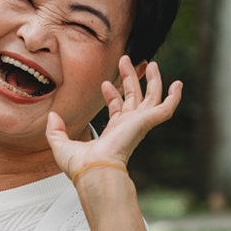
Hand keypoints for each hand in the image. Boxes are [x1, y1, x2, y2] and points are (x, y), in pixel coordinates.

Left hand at [45, 56, 182, 180]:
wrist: (94, 169)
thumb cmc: (81, 166)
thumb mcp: (60, 144)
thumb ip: (55, 129)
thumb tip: (52, 116)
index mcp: (112, 133)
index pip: (117, 110)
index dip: (112, 95)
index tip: (105, 83)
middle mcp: (128, 127)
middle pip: (134, 98)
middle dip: (130, 79)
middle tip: (126, 61)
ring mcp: (138, 124)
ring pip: (151, 97)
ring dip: (152, 80)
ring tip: (151, 63)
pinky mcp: (146, 122)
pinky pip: (166, 108)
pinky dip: (174, 97)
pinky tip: (178, 85)